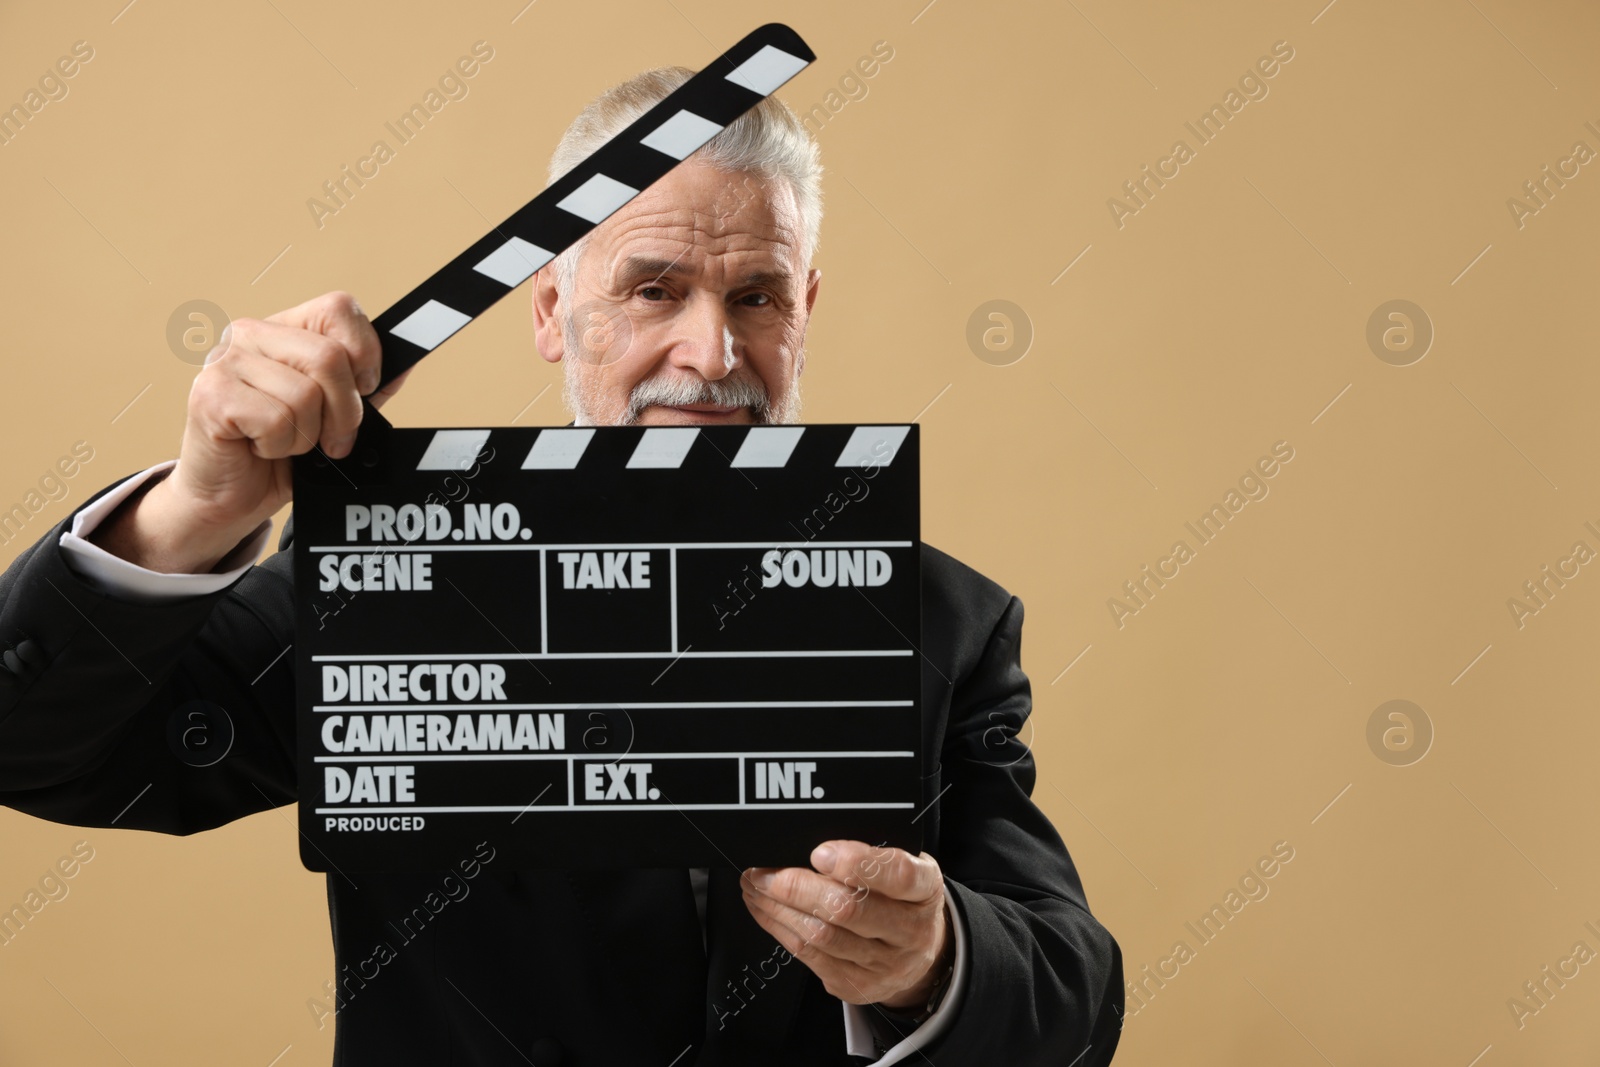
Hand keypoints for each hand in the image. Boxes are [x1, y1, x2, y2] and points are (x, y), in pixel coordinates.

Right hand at [93, 291, 408, 572]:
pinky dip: (280, 446)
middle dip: (344, 411)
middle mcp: (248, 334)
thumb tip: (404, 366)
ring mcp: (224, 361)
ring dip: (307, 435)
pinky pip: (276, 420)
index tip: (364, 389)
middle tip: (331, 438)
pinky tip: (261, 447)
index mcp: (281, 328)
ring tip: (286, 441)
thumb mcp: (335, 415)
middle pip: (329, 356)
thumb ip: (366, 388)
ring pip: (305, 395)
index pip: (338, 308)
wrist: (229, 496)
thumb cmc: (279, 453)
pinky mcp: (210, 396)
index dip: (364, 353)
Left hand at [742, 841, 950, 1010]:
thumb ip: (871, 853)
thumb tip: (815, 842)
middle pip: (849, 910)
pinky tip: (766, 911)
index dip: (856, 863)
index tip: (820, 852)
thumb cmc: (902, 898)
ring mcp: (884, 964)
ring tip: (756, 887)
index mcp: (925, 889)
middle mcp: (910, 931)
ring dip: (779, 909)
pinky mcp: (857, 985)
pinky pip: (810, 957)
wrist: (920, 953)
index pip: (898, 875)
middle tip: (764, 871)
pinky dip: (780, 929)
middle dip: (797, 888)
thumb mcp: (904, 866)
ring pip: (822, 936)